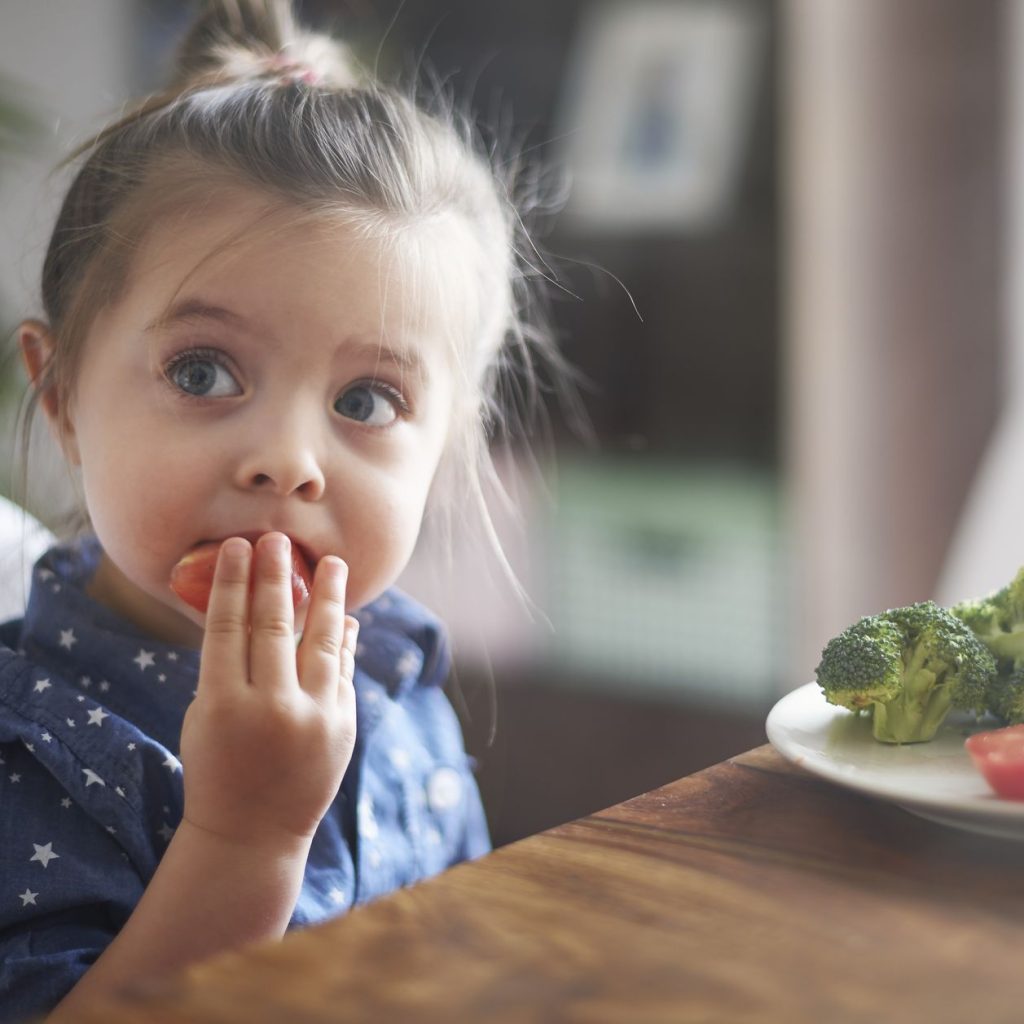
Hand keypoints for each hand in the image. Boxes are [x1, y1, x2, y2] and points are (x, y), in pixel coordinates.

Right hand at [178, 533, 357, 850]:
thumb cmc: (217, 767)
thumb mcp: (206, 717)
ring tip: (333, 563)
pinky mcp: (342, 727)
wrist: (252, 833)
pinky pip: (343, 671)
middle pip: (274, 626)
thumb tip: (256, 610)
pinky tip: (345, 616)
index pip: (228, 628)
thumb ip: (228, 667)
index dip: (233, 583)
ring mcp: (313, 718)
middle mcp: (271, 709)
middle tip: (278, 539)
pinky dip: (344, 642)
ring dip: (328, 598)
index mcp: (222, 705)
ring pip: (323, 642)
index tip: (239, 547)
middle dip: (276, 577)